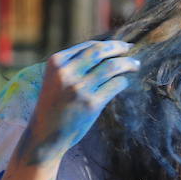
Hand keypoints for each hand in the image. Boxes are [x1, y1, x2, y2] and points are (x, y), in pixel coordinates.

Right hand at [21, 39, 139, 162]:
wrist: (45, 134)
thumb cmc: (54, 105)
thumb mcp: (56, 79)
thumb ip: (74, 64)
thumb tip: (106, 50)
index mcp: (56, 62)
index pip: (88, 46)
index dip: (107, 44)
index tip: (119, 46)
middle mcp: (67, 72)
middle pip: (100, 51)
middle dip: (119, 47)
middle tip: (130, 49)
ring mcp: (80, 88)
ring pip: (112, 66)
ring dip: (127, 63)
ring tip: (135, 65)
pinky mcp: (92, 103)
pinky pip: (115, 84)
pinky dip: (123, 81)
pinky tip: (124, 82)